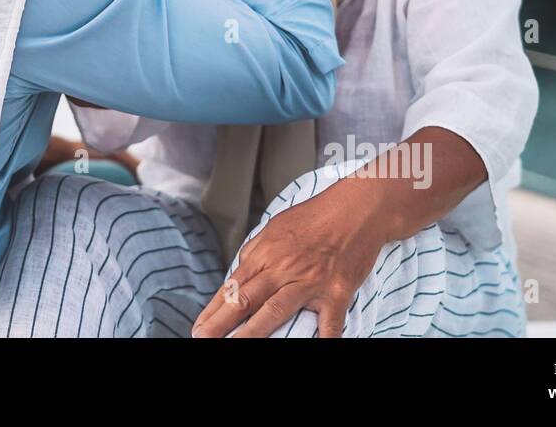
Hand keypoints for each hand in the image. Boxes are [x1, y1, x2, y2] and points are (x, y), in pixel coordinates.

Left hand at [192, 175, 385, 337]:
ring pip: (275, 311)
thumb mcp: (275, 226)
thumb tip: (238, 274)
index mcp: (266, 253)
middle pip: (246, 300)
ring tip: (234, 347)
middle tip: (201, 340)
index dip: (214, 309)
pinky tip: (316, 348)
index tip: (199, 327)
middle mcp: (284, 268)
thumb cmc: (315, 217)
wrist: (356, 208)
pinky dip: (323, 338)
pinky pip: (329, 323)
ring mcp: (310, 281)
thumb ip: (256, 252)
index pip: (233, 286)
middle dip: (221, 324)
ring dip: (252, 334)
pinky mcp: (337, 291)